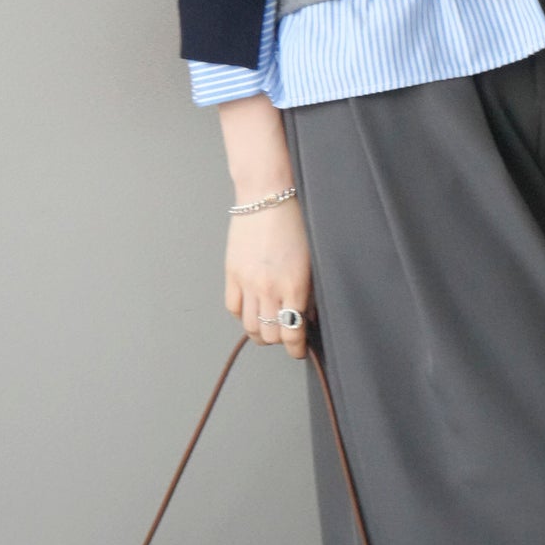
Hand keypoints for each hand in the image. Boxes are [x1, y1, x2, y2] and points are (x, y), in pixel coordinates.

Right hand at [224, 197, 313, 359]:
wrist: (267, 194)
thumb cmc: (295, 220)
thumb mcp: (313, 258)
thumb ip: (310, 291)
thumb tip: (308, 316)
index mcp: (294, 284)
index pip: (293, 333)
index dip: (297, 348)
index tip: (299, 349)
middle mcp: (269, 288)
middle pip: (271, 335)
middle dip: (281, 340)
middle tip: (287, 334)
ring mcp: (247, 282)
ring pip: (250, 327)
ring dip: (260, 333)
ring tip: (269, 327)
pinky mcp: (232, 273)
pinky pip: (233, 308)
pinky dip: (242, 315)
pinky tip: (252, 310)